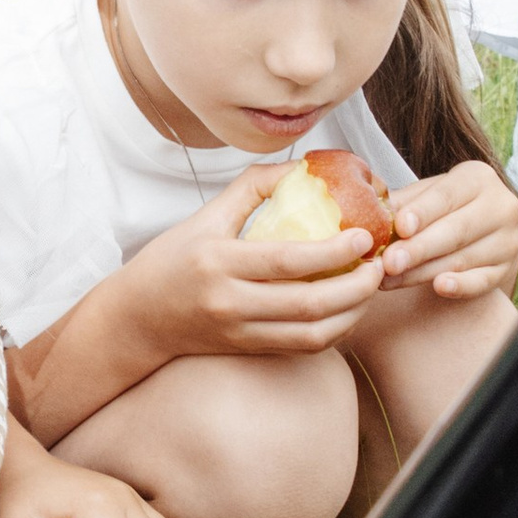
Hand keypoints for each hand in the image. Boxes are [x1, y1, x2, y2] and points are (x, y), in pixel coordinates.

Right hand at [127, 165, 384, 365]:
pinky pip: (302, 347)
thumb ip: (253, 188)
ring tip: (371, 286)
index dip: (334, 251)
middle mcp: (230, 303)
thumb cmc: (171, 260)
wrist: (137, 318)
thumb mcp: (205, 216)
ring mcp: (240, 332)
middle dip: (356, 287)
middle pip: (308, 304)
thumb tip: (303, 166)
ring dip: (352, 313)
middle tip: (379, 264)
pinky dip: (334, 330)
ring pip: (312, 334)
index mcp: (219, 262)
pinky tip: (348, 309)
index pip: (287, 261)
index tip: (365, 236)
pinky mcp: (249, 350)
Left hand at [380, 158, 517, 298]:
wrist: (483, 232)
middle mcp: (501, 206)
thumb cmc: (444, 210)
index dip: (423, 212)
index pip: (447, 196)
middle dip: (418, 248)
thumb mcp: (426, 196)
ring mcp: (508, 240)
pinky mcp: (507, 269)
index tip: (400, 228)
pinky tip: (440, 287)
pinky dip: (461, 286)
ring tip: (390, 279)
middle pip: (456, 230)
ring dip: (423, 272)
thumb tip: (367, 210)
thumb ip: (402, 203)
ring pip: (462, 259)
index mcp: (478, 178)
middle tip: (388, 263)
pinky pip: (482, 281)